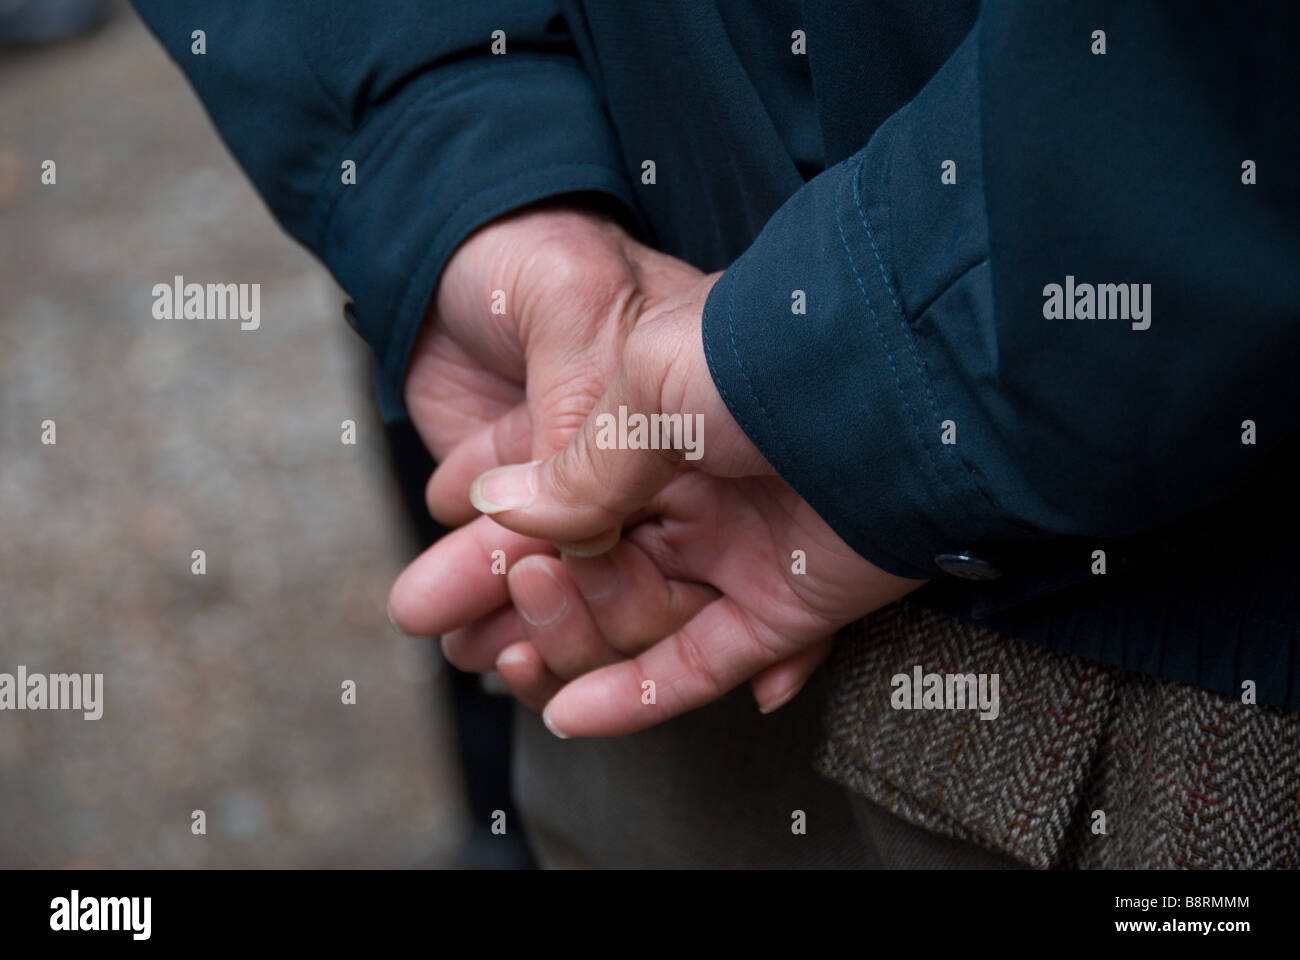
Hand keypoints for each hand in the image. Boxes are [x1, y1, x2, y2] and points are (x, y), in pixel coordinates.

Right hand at [389, 215, 841, 713]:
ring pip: (632, 620)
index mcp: (657, 424)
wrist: (892, 381)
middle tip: (432, 619)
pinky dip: (639, 695)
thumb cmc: (763, 357)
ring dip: (563, 645)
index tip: (434, 566)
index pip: (558, 496)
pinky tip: (570, 712)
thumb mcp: (643, 386)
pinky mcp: (786, 607)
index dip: (494, 536)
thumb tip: (495, 505)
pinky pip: (701, 664)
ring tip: (500, 661)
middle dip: (506, 596)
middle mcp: (697, 490)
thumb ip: (577, 461)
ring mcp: (740, 550)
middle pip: (584, 563)